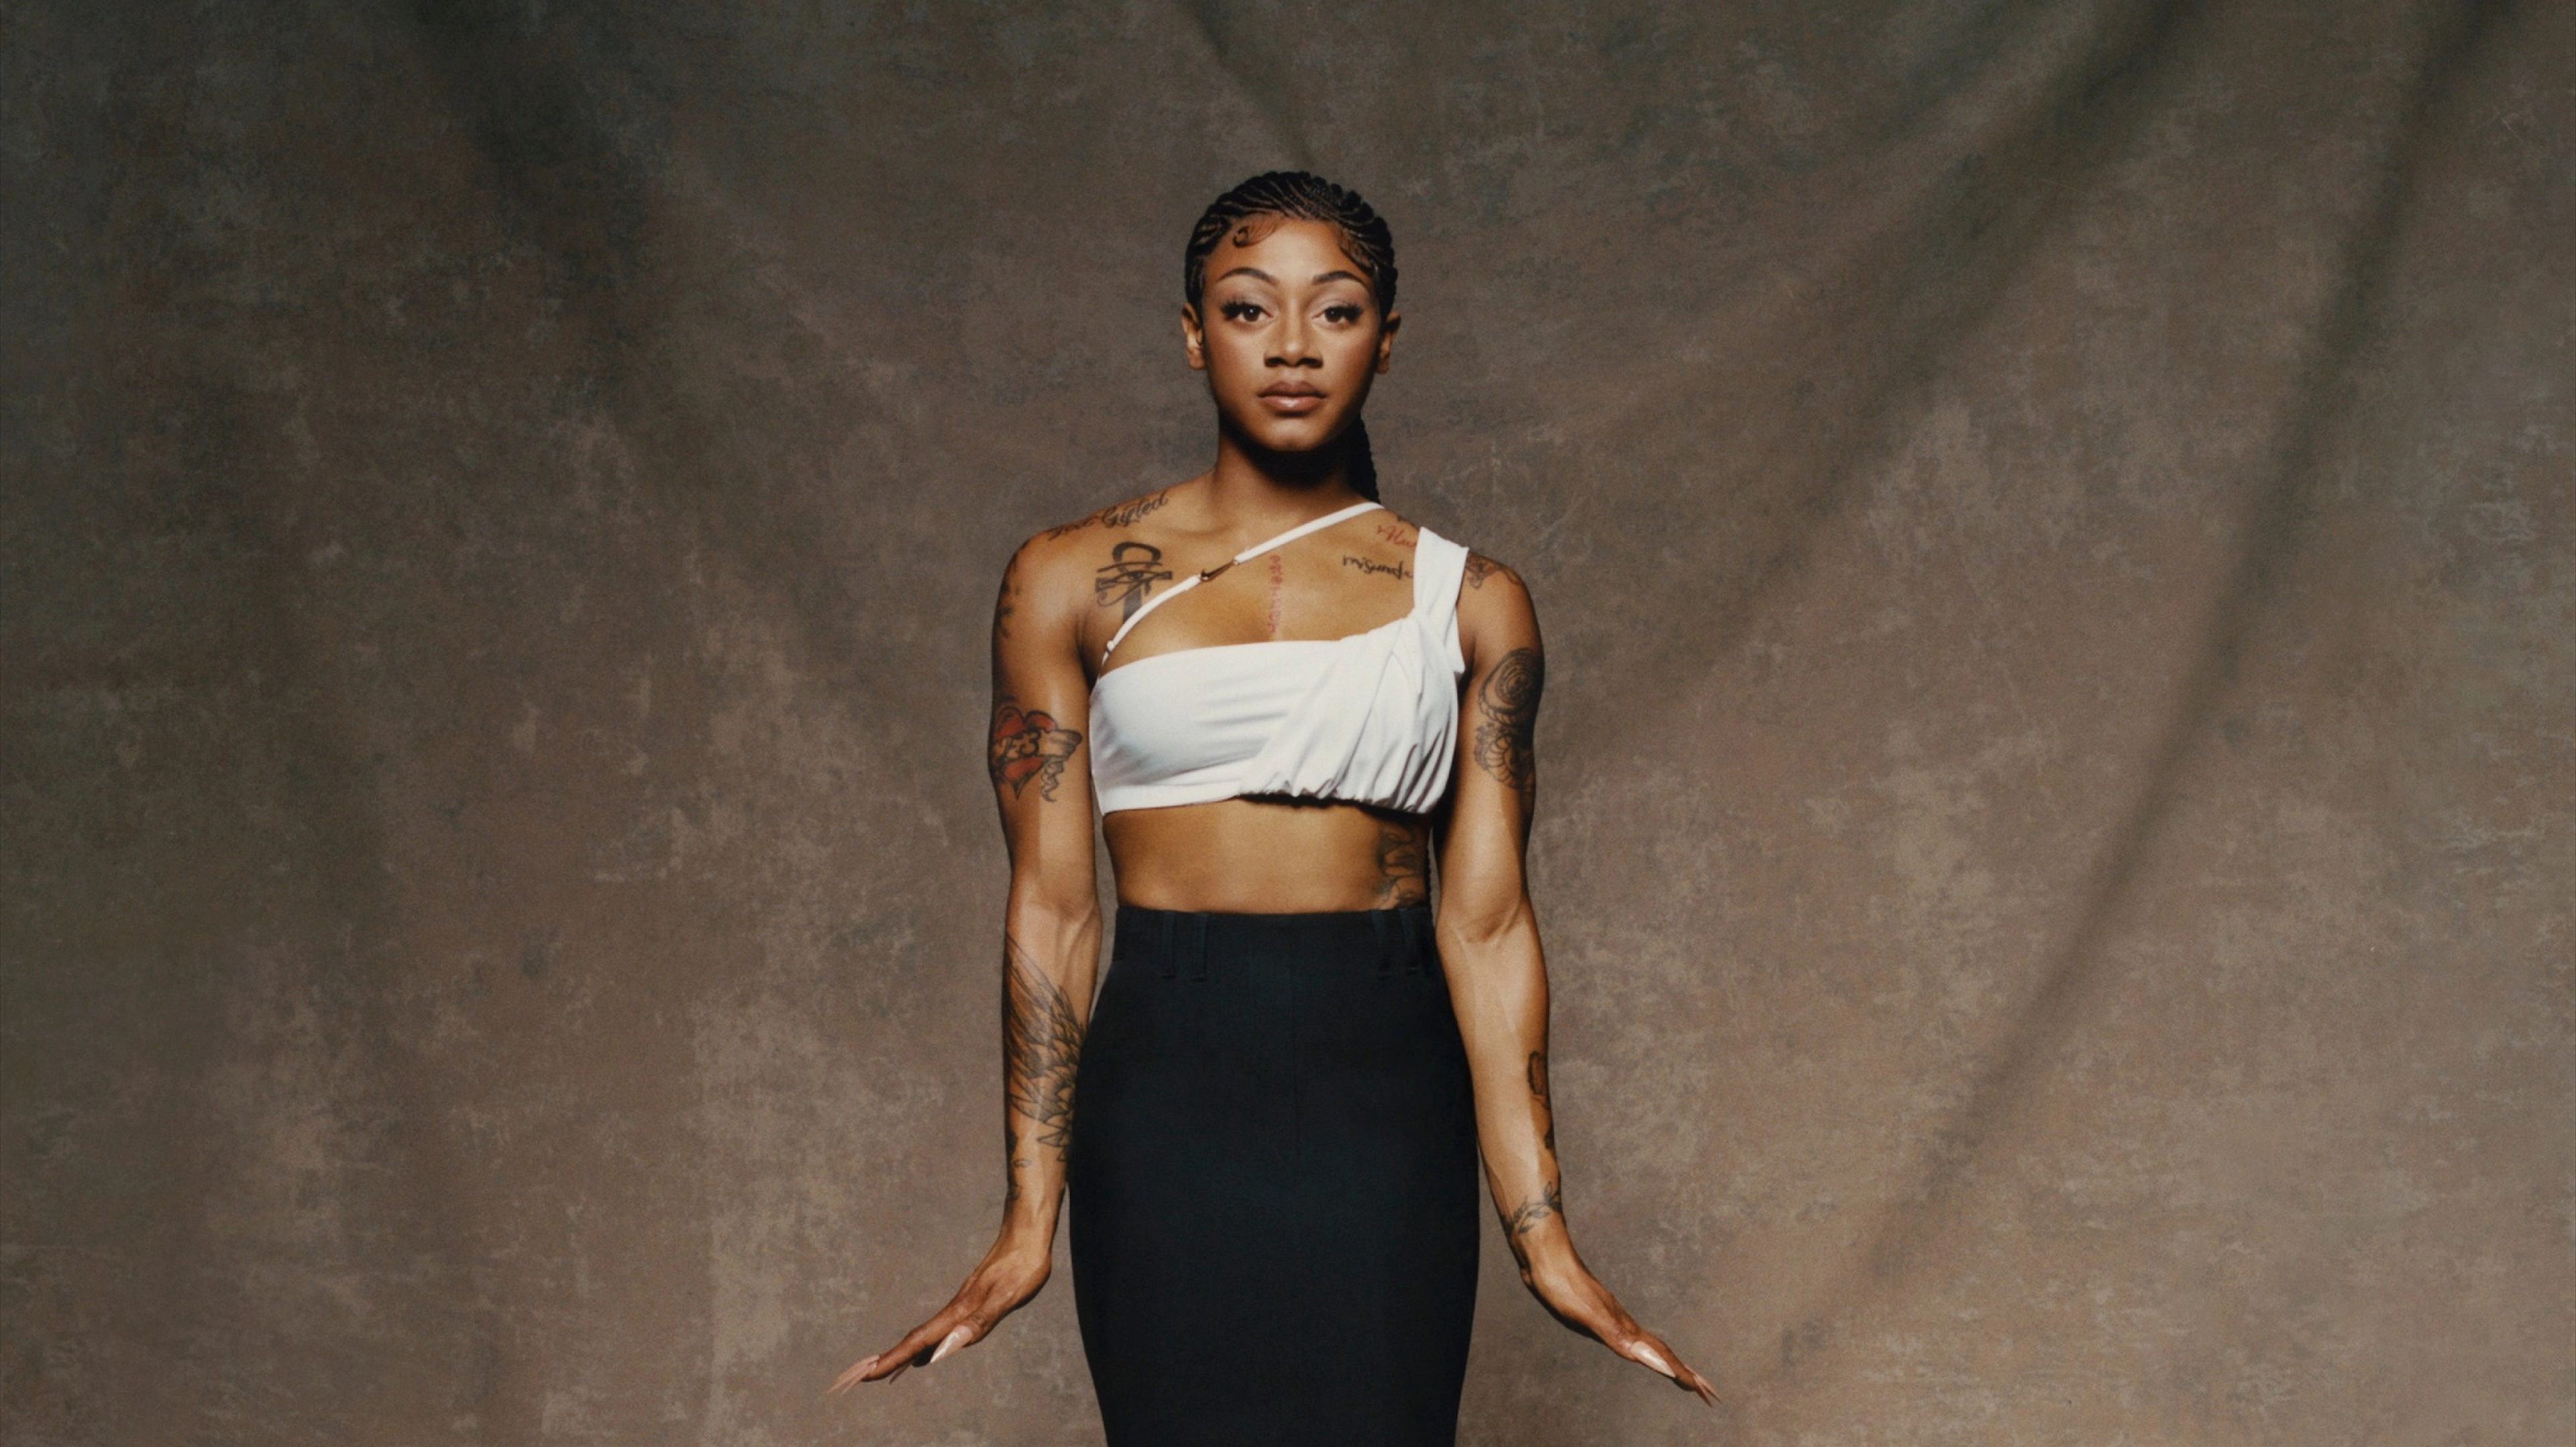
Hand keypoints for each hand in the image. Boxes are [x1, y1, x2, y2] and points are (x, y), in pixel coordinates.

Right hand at [827, 1229, 1052, 1392]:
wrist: (1029, 1230)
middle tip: (862, 1378)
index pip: (919, 1342)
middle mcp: (955, 1307)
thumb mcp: (1007, 1298)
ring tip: (885, 1370)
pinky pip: (939, 1326)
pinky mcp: (971, 1298)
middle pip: (915, 1338)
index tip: (866, 1376)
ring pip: (926, 1332)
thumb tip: (943, 1351)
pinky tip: (928, 1351)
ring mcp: (961, 1302)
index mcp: (960, 1311)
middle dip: (889, 1359)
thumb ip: (976, 1324)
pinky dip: (926, 1343)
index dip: (893, 1360)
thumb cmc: (1024, 1265)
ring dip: (904, 1351)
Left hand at [1517, 1234, 1719, 1405]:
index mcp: (1625, 1329)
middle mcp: (1624, 1324)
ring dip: (1667, 1361)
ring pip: (1647, 1344)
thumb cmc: (1562, 1286)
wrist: (1544, 1256)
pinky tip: (1636, 1350)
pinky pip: (1628, 1339)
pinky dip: (1642, 1351)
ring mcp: (1611, 1318)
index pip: (1664, 1357)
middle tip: (1707, 1392)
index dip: (1685, 1376)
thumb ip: (1618, 1337)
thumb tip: (1648, 1359)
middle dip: (1686, 1373)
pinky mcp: (1595, 1314)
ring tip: (1679, 1374)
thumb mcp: (1588, 1317)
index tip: (1707, 1394)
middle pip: (1663, 1352)